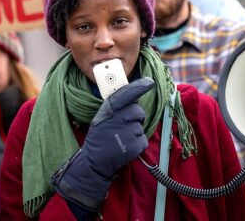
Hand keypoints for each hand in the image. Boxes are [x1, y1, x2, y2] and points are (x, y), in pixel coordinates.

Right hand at [52, 78, 153, 210]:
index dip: (139, 87)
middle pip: (138, 111)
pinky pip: (143, 141)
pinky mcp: (133, 146)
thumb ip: (116, 108)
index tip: (149, 82)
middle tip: (124, 127)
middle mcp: (118, 118)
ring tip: (121, 140)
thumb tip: (133, 99)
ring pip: (140, 127)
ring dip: (135, 133)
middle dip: (135, 118)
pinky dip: (137, 145)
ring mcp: (126, 132)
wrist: (94, 162)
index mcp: (109, 110)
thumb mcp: (102, 118)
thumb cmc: (99, 139)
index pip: (127, 93)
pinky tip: (125, 148)